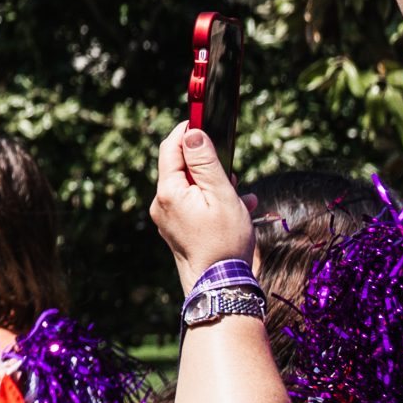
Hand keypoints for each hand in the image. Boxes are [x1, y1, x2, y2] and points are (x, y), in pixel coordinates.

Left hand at [150, 122, 254, 292]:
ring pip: (191, 188)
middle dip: (208, 164)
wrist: (219, 285)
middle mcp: (161, 204)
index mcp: (169, 191)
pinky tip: (238, 209)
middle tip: (231, 170)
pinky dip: (213, 202)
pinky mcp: (176, 229)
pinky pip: (193, 206)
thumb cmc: (224, 241)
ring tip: (240, 196)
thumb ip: (206, 163)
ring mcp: (167, 218)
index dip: (186, 131)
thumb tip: (192, 134)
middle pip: (181, 168)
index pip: (170, 149)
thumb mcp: (221, 196)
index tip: (202, 118)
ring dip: (216, 186)